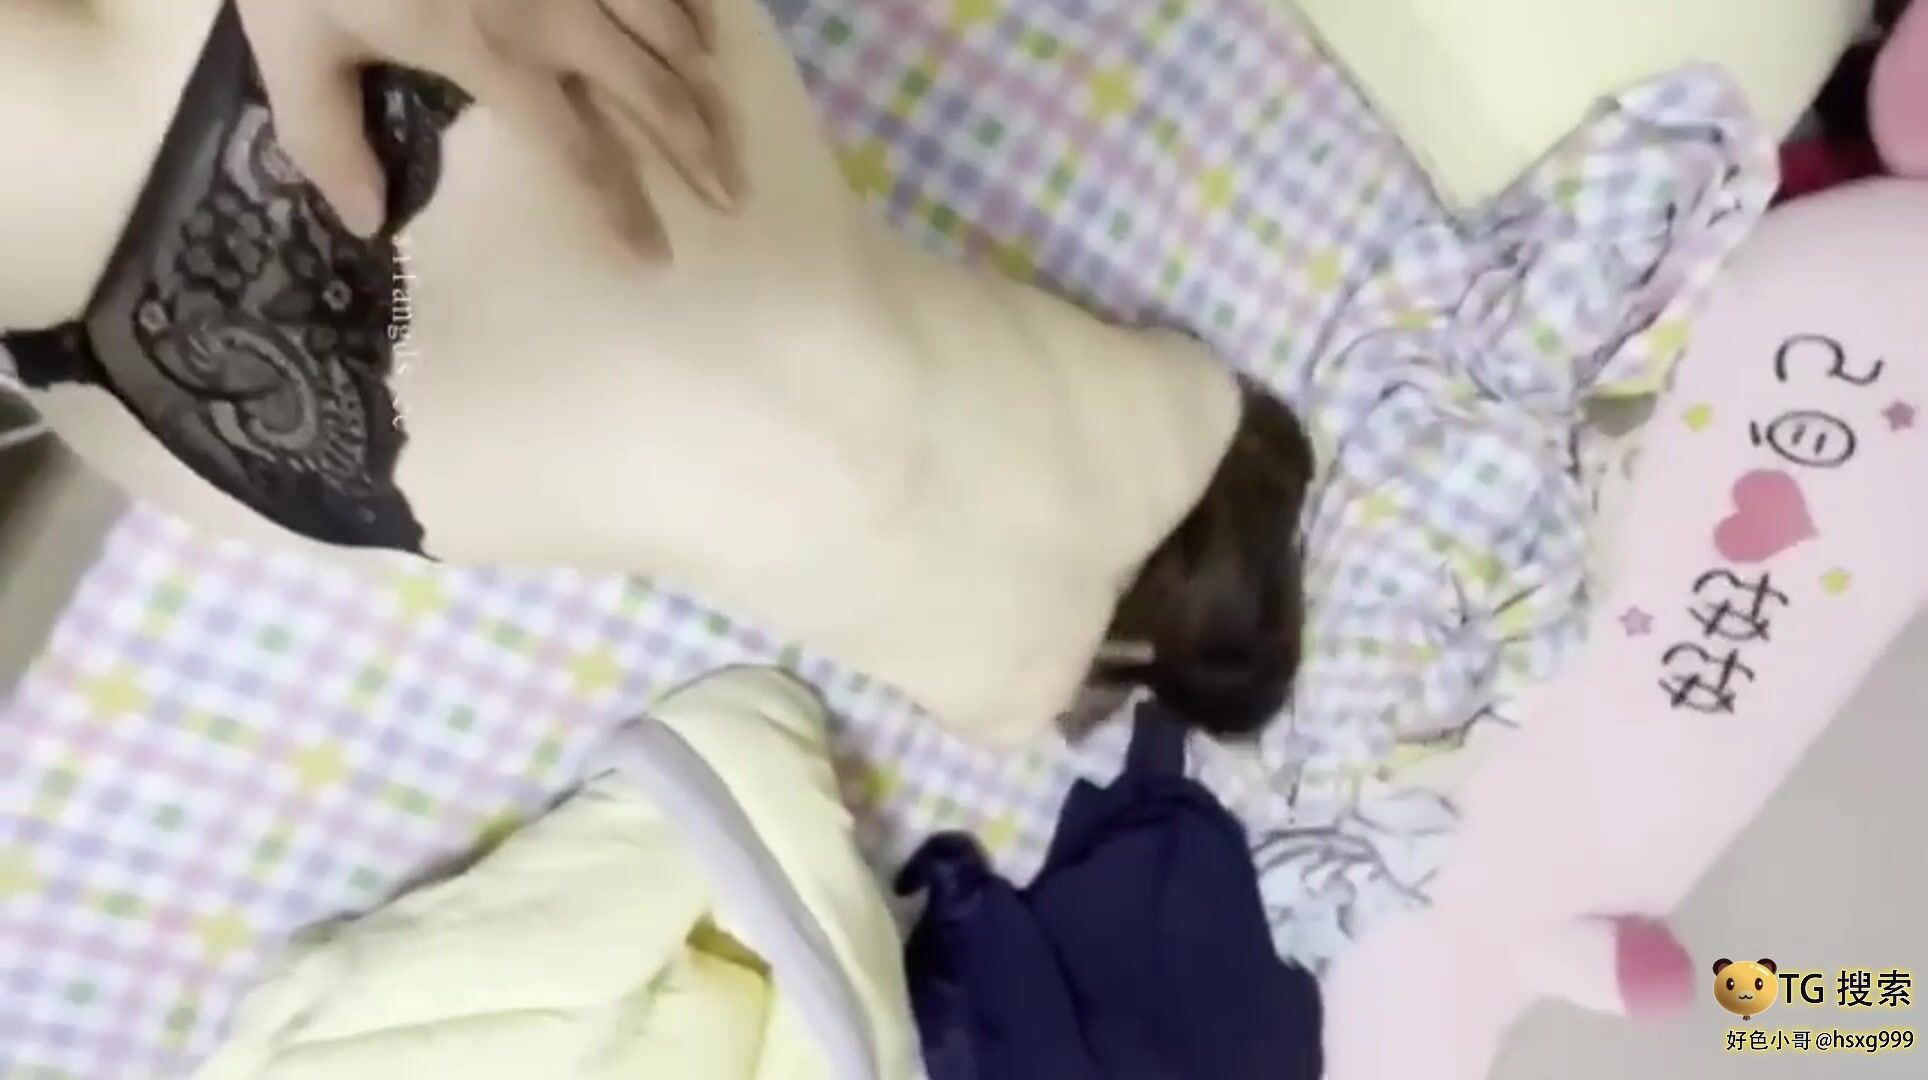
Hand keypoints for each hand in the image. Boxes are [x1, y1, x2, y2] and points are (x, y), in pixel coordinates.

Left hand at [237, 0, 743, 258]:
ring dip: (708, 87)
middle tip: (732, 200)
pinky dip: (699, 4)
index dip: (624, 214)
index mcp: (492, 52)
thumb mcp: (291, 40)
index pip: (579, 156)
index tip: (658, 260)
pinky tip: (713, 32)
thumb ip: (325, 137)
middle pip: (653, 96)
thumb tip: (364, 222)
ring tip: (729, 131)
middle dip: (700, 154)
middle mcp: (558, 11)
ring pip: (674, 28)